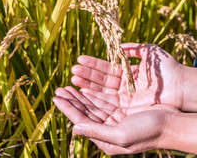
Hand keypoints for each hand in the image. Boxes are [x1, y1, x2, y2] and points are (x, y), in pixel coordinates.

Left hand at [53, 86, 178, 154]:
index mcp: (106, 139)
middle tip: (59, 88)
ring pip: (92, 105)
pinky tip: (85, 89)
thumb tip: (74, 128)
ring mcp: (114, 119)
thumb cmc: (148, 132)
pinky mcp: (121, 109)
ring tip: (68, 86)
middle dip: (71, 100)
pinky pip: (103, 100)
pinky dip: (93, 94)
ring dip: (80, 96)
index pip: (81, 121)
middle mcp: (108, 129)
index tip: (55, 98)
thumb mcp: (121, 135)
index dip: (67, 109)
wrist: (171, 124)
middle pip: (84, 112)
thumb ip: (97, 132)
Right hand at [71, 43, 183, 114]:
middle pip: (101, 80)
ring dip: (87, 85)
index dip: (93, 64)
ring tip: (73, 78)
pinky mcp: (127, 108)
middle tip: (72, 69)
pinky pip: (108, 102)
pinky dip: (95, 96)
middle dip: (86, 75)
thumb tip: (119, 45)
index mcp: (128, 72)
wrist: (181, 85)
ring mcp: (125, 97)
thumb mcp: (149, 52)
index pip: (106, 68)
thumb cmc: (167, 67)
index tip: (79, 58)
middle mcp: (124, 85)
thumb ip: (133, 48)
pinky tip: (83, 91)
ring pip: (101, 91)